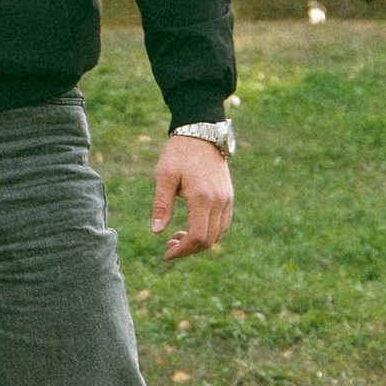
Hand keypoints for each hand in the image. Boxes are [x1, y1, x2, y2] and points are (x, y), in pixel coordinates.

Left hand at [150, 134, 232, 261]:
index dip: (182, 250)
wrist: (201, 132)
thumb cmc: (179, 153)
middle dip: (188, 250)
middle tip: (169, 246)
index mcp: (203, 198)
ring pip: (218, 234)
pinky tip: (192, 228)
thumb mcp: (164, 176)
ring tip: (178, 237)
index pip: (197, 236)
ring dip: (199, 243)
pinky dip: (209, 233)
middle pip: (209, 240)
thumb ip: (162, 205)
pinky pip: (223, 224)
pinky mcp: (228, 196)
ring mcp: (227, 199)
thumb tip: (156, 232)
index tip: (166, 254)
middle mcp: (219, 201)